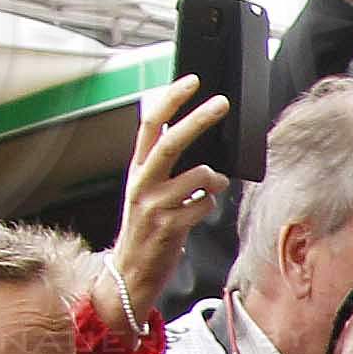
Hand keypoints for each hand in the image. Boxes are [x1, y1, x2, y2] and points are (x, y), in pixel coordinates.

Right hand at [112, 79, 234, 321]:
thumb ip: (168, 168)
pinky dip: (210, 206)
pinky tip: (201, 212)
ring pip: (197, 177)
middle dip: (198, 120)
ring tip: (214, 184)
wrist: (131, 271)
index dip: (170, 101)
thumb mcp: (149, 192)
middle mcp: (142, 184)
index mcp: (137, 170)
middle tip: (221, 103)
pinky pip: (204, 206)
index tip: (192, 82)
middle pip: (171, 143)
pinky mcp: (170, 227)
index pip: (149, 125)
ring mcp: (154, 206)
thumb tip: (199, 142)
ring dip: (214, 178)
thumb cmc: (147, 229)